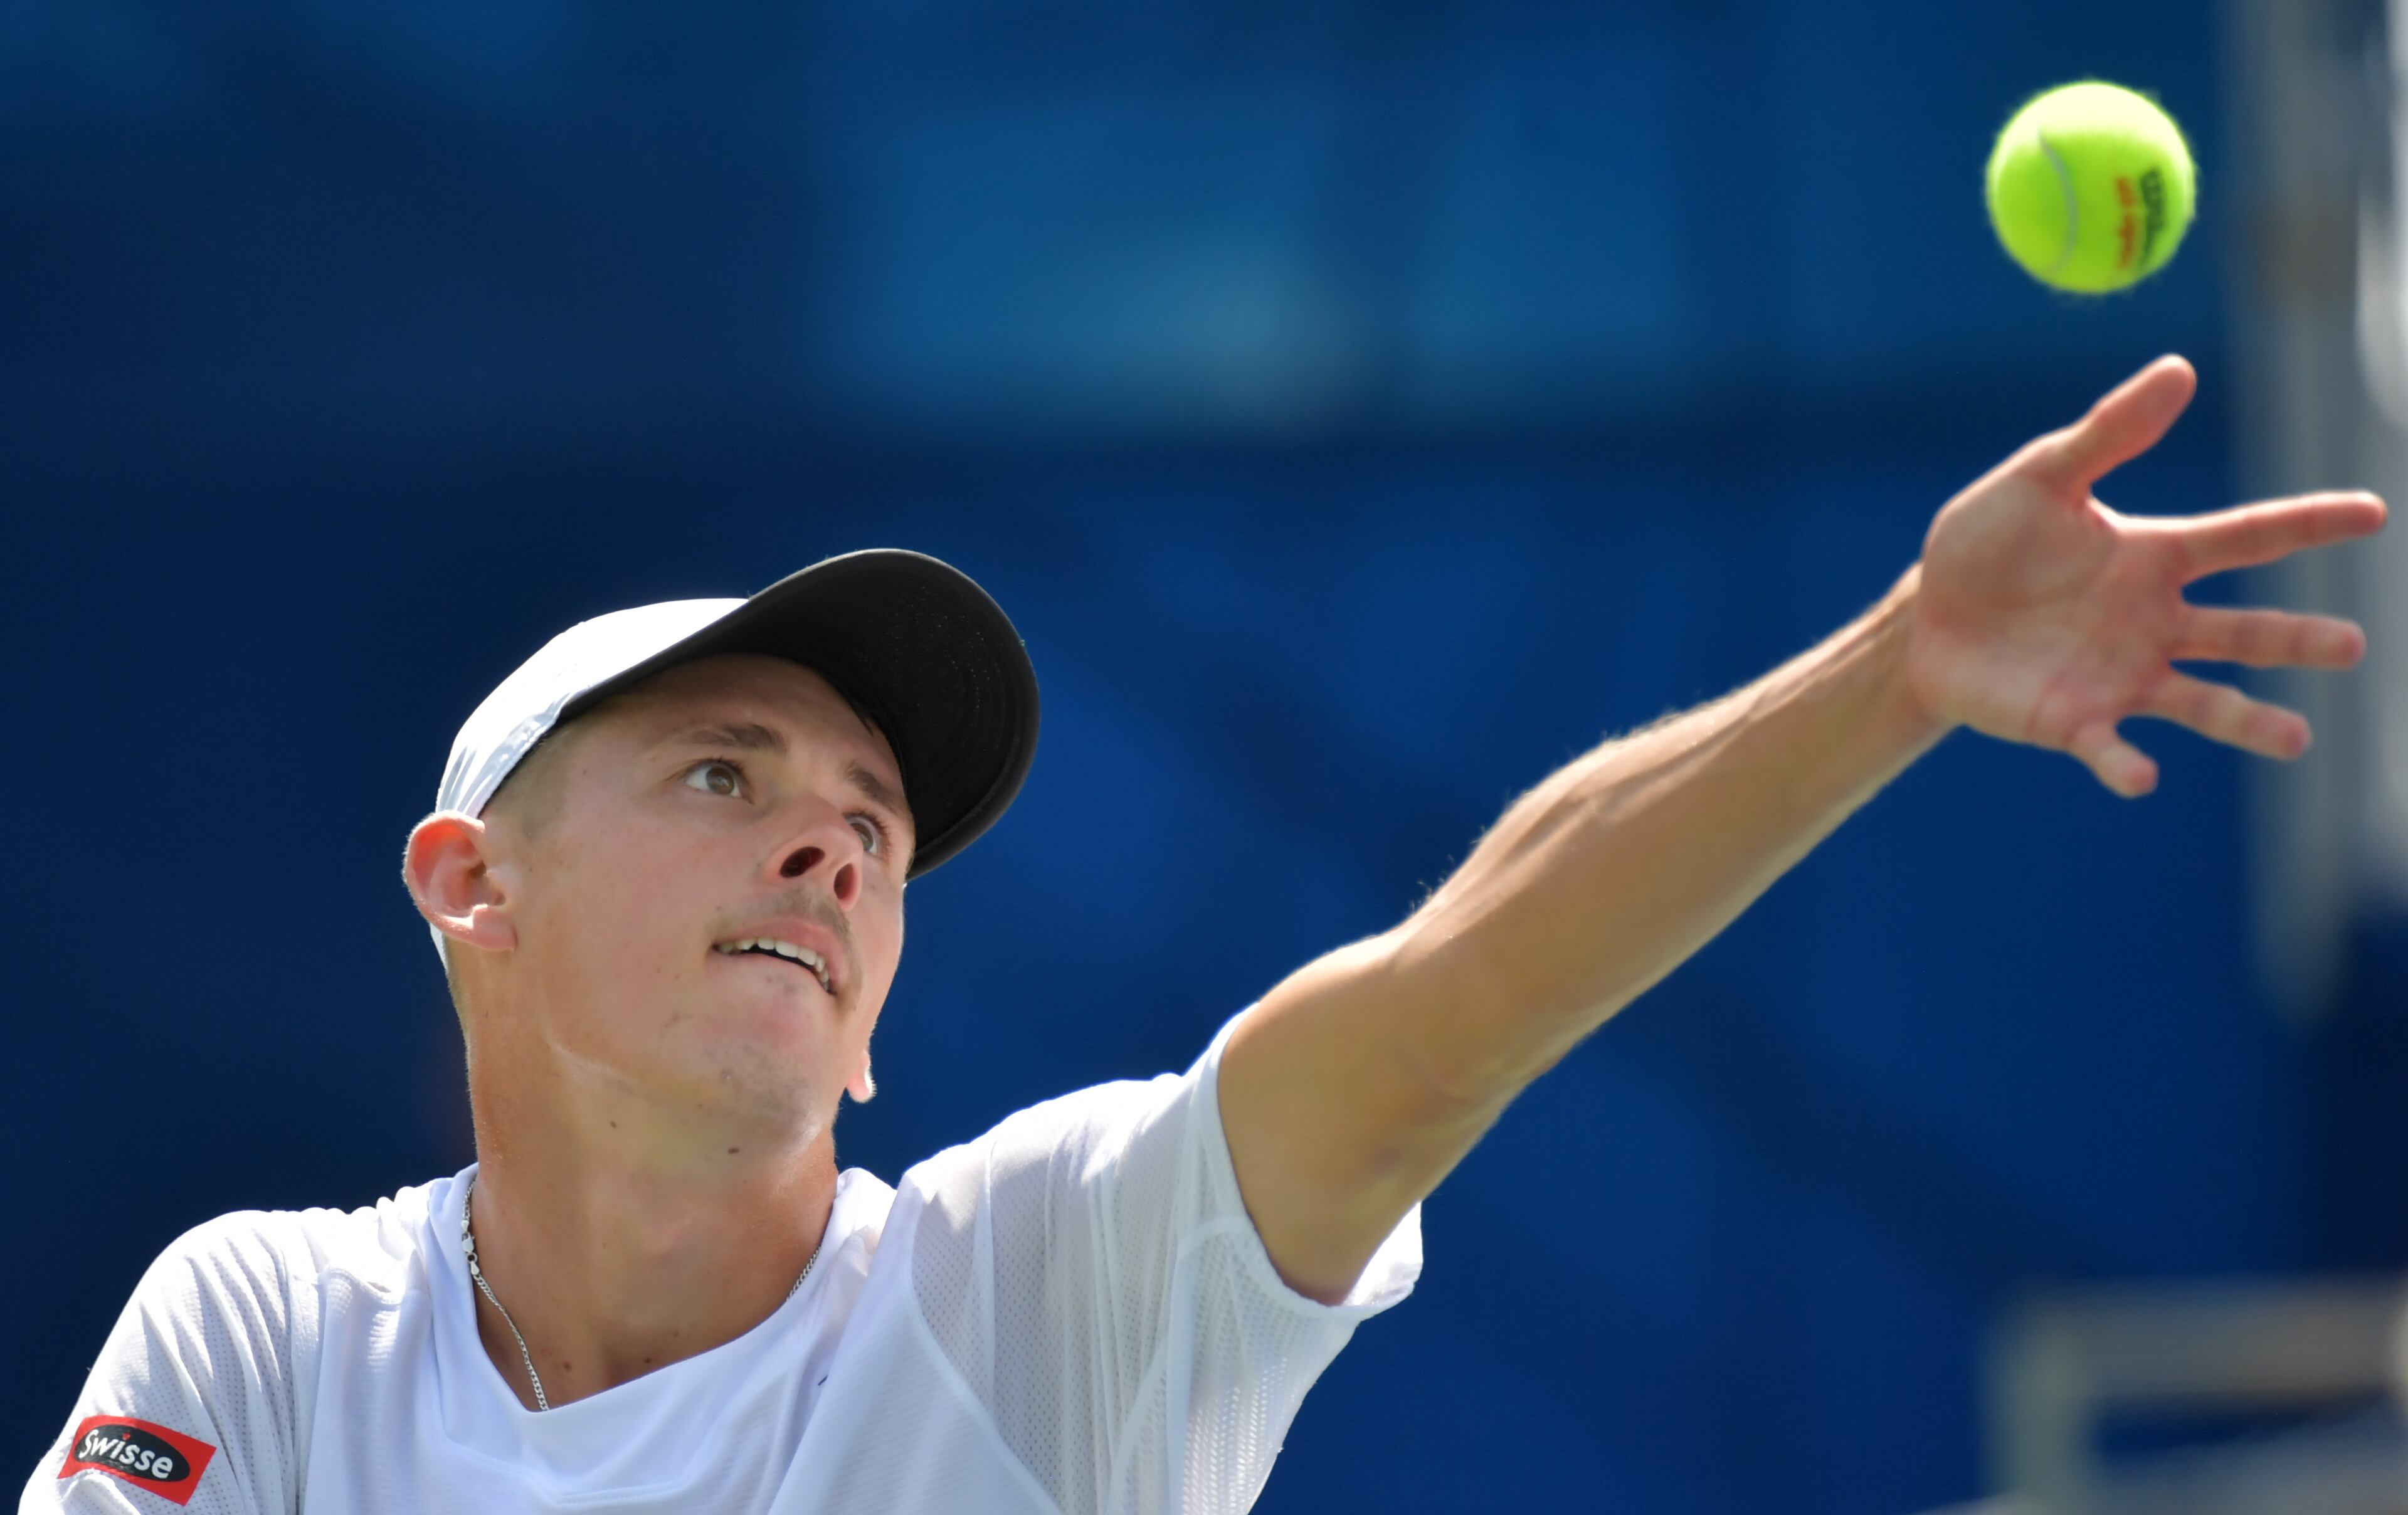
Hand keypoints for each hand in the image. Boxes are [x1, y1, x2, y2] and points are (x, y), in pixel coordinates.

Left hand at [1906, 355, 2386, 796]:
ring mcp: (2120, 677)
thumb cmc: (1986, 544)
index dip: (2309, 523)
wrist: (1926, 617)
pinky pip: (2108, 747)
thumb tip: (2179, 370)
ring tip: (2296, 738)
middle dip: (2297, 640)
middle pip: (2242, 631)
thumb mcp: (2039, 478)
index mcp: (2153, 556)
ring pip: (2202, 700)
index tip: (2374, 511)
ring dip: (2246, 721)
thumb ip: (2108, 434)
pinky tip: (2142, 777)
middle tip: (2351, 646)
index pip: (2247, 537)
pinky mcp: (2074, 722)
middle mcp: (2154, 622)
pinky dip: (2125, 763)